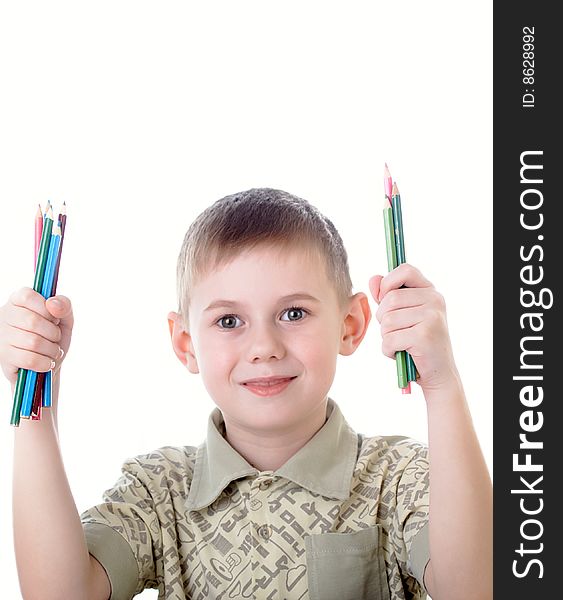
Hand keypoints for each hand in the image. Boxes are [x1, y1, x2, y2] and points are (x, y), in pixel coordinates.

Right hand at [0, 288, 73, 387]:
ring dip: (51, 350)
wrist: (46, 367)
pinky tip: (46, 362)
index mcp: (17, 301)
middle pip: (32, 322)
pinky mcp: (4, 358)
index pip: (28, 297)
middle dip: (53, 333)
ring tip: (53, 352)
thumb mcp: (64, 319)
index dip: (46, 310)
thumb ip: (64, 305)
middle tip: (55, 339)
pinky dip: (45, 363)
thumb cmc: (53, 338)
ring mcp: (1, 338)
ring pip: (32, 342)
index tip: (53, 319)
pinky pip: (29, 359)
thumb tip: (53, 303)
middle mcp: (4, 316)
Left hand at [369, 264, 459, 393]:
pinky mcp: (424, 336)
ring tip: (401, 344)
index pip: (405, 270)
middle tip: (397, 332)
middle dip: (383, 319)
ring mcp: (431, 317)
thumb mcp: (404, 315)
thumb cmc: (418, 343)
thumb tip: (373, 278)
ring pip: (387, 320)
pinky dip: (389, 351)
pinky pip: (389, 339)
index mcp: (430, 291)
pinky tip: (401, 354)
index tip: (386, 300)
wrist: (439, 374)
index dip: (388, 283)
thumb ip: (388, 295)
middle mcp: (434, 300)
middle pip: (389, 299)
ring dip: (386, 337)